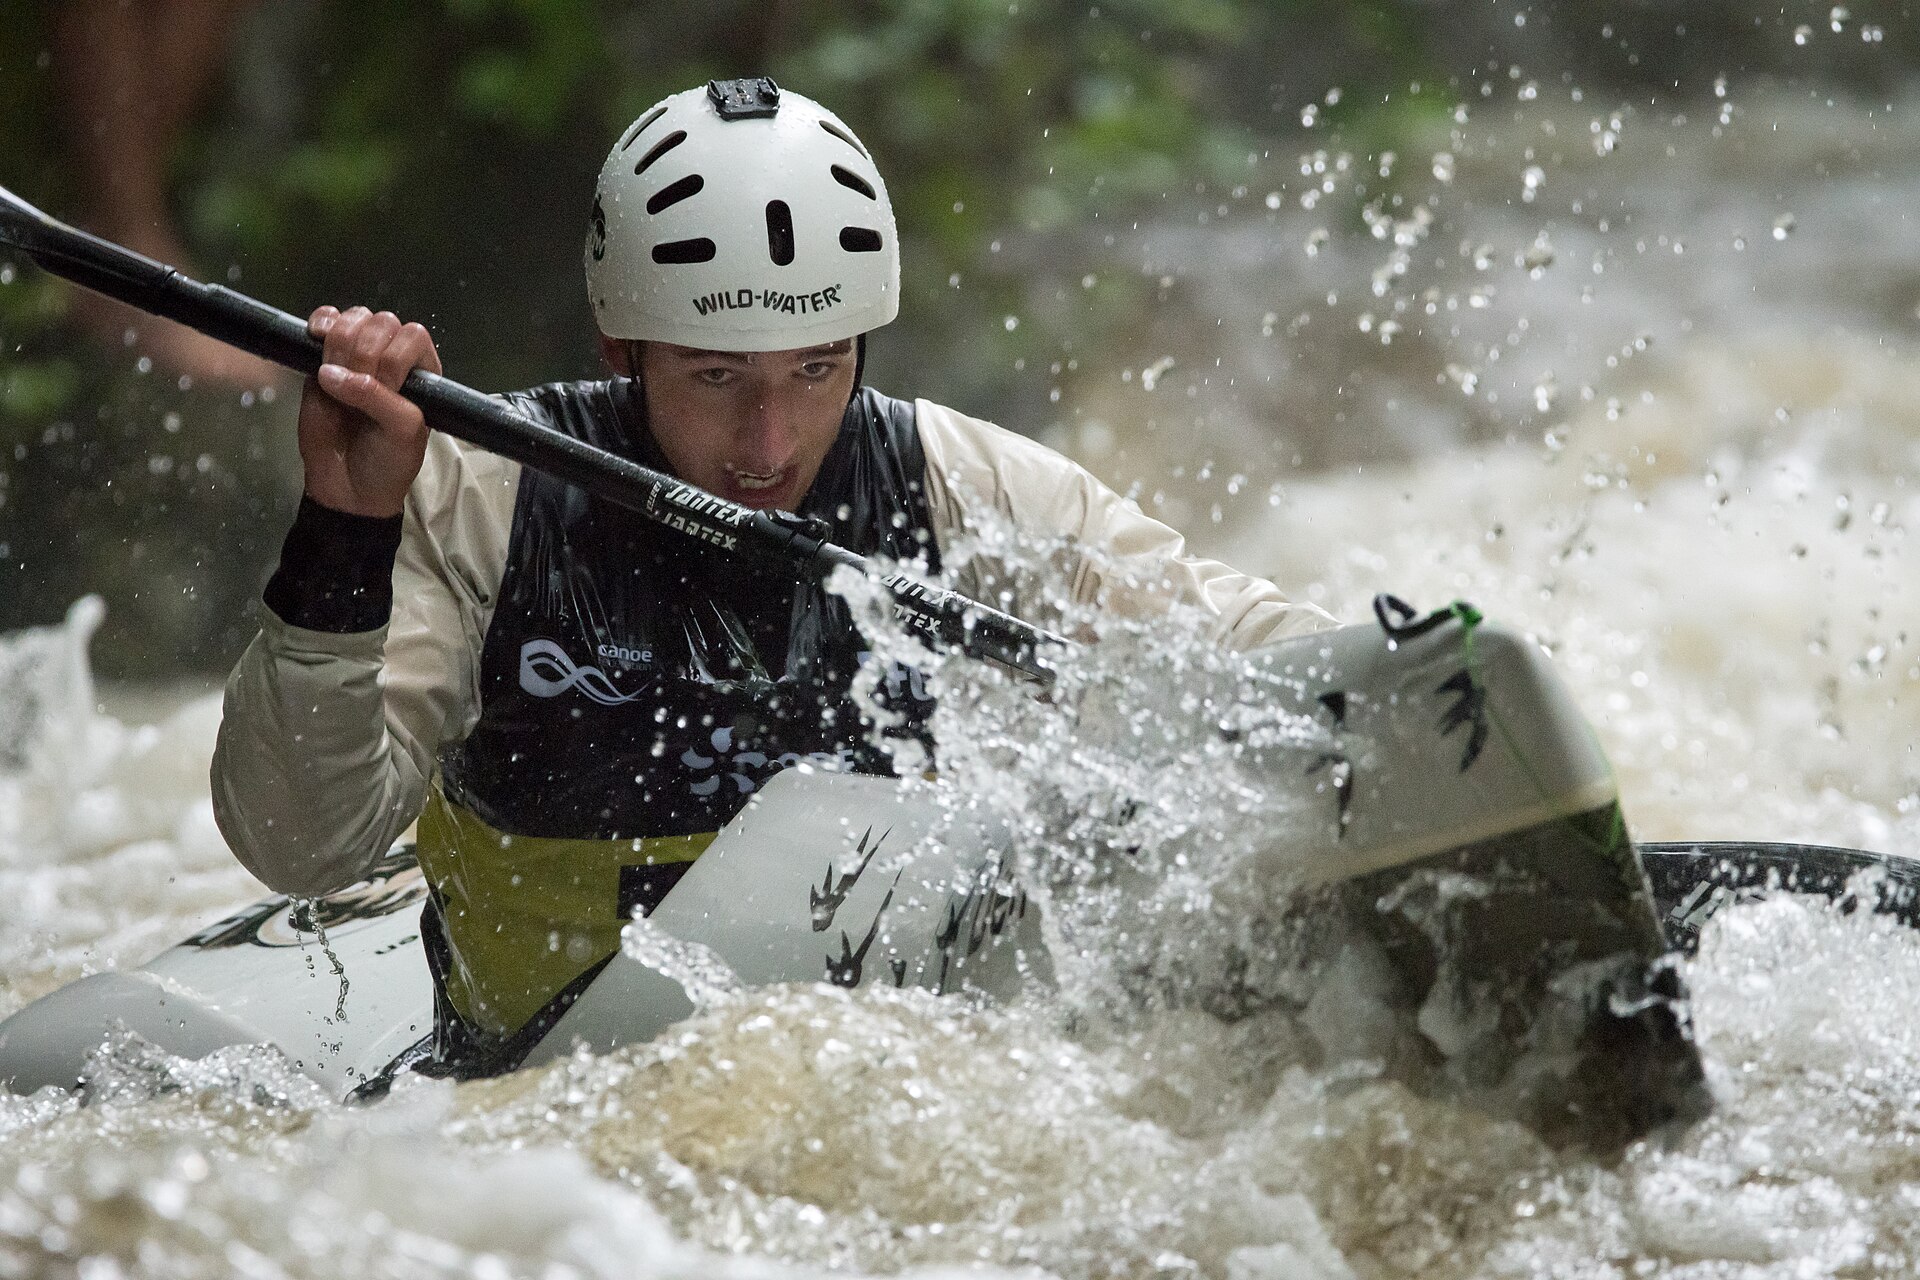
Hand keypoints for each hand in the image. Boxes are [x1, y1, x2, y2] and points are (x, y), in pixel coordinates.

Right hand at [297, 306, 442, 517]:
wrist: (349, 487)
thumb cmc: (388, 461)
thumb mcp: (401, 432)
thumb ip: (379, 398)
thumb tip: (331, 373)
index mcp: (421, 372)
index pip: (413, 335)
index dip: (394, 357)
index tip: (385, 388)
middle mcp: (392, 358)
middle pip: (380, 322)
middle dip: (365, 355)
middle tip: (357, 394)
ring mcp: (356, 356)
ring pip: (352, 319)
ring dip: (341, 344)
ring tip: (335, 380)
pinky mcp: (323, 359)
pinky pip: (324, 322)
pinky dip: (320, 322)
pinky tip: (316, 336)